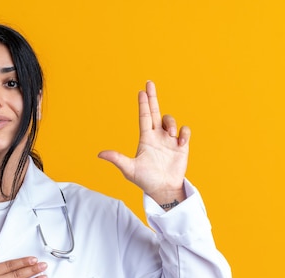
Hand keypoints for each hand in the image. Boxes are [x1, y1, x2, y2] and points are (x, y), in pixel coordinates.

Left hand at [98, 81, 188, 204]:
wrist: (163, 189)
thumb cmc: (145, 180)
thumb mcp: (129, 169)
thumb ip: (117, 159)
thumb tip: (99, 154)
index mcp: (145, 139)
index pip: (144, 117)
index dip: (143, 104)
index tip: (141, 91)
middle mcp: (157, 136)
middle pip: (155, 112)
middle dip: (152, 97)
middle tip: (149, 82)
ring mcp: (169, 140)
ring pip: (170, 121)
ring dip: (170, 123)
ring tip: (170, 135)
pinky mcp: (181, 146)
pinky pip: (184, 131)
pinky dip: (183, 133)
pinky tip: (180, 143)